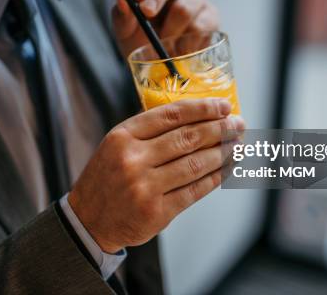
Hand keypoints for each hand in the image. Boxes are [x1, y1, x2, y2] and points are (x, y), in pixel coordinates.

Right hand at [68, 98, 244, 252]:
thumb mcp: (116, 145)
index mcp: (123, 136)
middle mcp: (133, 160)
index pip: (171, 115)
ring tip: (237, 145)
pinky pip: (194, 191)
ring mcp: (145, 188)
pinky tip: (226, 169)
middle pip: (187, 138)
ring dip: (223, 153)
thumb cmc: (107, 178)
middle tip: (238, 124)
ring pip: (195, 165)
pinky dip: (215, 179)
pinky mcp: (156, 212)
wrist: (88, 221)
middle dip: (220, 129)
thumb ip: (149, 132)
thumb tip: (198, 119)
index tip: (223, 106)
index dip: (202, 109)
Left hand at [112, 0, 219, 57]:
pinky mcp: (210, 15)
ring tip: (163, 46)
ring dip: (171, 30)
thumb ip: (123, 16)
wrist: (159, 64)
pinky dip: (188, 42)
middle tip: (147, 14)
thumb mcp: (125, 31)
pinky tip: (180, 50)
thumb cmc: (140, 39)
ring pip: (186, 6)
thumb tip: (122, 1)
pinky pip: (202, 25)